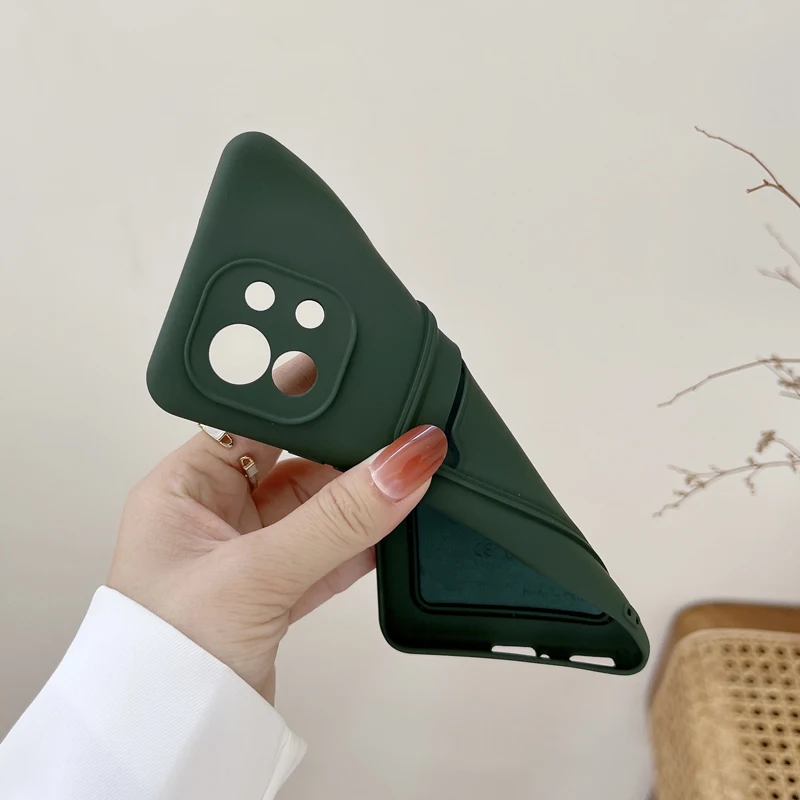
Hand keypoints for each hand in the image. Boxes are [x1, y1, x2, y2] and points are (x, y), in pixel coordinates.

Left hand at [108, 358, 447, 702]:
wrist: (170, 749)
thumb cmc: (160, 662)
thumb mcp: (257, 573)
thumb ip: (336, 518)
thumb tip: (400, 465)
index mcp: (184, 488)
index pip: (251, 422)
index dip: (303, 404)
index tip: (356, 390)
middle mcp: (215, 515)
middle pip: (294, 464)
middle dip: (341, 455)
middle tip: (392, 440)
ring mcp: (249, 554)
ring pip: (318, 511)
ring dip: (358, 505)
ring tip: (403, 483)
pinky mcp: (277, 591)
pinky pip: (329, 553)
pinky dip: (360, 547)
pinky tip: (393, 529)